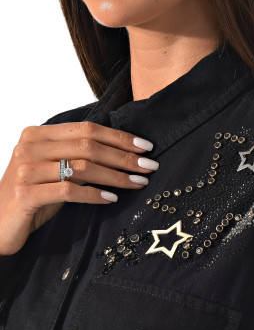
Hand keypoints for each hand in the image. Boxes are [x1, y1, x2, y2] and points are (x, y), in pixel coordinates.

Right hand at [0, 121, 157, 255]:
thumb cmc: (32, 198)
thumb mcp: (54, 172)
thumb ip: (77, 159)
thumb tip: (122, 154)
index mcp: (38, 134)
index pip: (86, 129)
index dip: (119, 137)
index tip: (146, 147)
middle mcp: (30, 146)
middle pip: (88, 146)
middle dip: (124, 156)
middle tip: (150, 166)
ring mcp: (26, 170)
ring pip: (82, 167)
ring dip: (116, 176)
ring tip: (138, 183)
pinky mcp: (26, 194)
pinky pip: (69, 191)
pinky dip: (94, 194)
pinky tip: (112, 199)